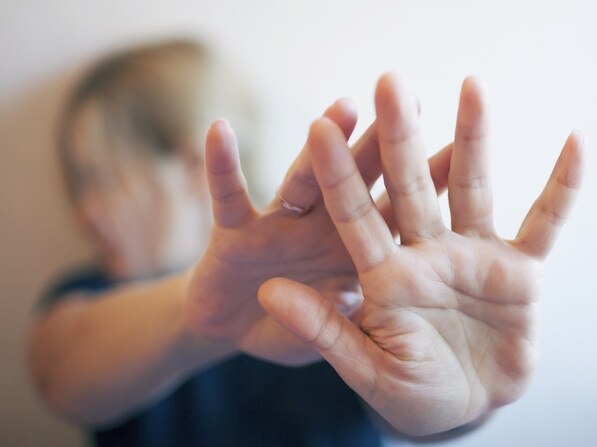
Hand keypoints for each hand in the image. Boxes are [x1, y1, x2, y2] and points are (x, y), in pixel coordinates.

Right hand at [185, 98, 452, 365]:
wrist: (232, 333)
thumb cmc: (287, 329)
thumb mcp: (324, 335)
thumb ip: (340, 321)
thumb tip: (357, 296)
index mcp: (351, 253)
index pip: (393, 213)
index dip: (423, 184)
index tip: (459, 147)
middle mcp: (320, 229)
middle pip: (356, 182)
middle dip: (381, 144)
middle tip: (410, 100)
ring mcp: (278, 225)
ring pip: (302, 180)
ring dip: (320, 146)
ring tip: (344, 109)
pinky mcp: (234, 230)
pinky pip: (228, 195)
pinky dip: (221, 166)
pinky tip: (219, 130)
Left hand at [259, 74, 584, 433]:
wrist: (464, 407)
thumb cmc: (410, 393)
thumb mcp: (365, 366)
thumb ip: (322, 328)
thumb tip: (268, 292)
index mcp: (383, 276)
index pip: (354, 216)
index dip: (338, 174)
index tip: (319, 127)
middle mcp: (424, 253)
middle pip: (409, 186)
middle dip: (400, 137)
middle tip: (391, 82)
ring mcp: (472, 256)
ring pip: (471, 188)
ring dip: (473, 139)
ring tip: (473, 86)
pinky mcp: (517, 270)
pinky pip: (544, 222)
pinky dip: (562, 188)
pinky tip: (575, 145)